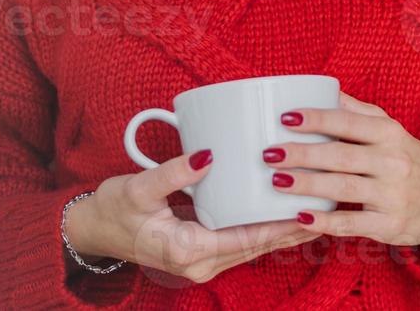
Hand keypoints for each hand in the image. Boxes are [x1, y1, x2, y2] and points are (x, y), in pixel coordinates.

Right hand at [65, 150, 318, 283]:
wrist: (92, 231)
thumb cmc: (112, 209)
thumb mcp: (138, 188)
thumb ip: (173, 174)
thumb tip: (207, 156)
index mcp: (187, 251)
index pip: (246, 240)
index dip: (279, 227)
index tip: (309, 212)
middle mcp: (200, 263)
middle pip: (257, 246)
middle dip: (291, 229)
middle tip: (327, 206)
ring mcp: (202, 261)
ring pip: (252, 247)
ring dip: (282, 231)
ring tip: (317, 210)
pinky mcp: (202, 252)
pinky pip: (241, 243)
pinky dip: (263, 230)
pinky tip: (283, 215)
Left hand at [262, 91, 419, 247]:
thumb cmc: (411, 159)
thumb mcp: (392, 130)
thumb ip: (358, 112)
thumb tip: (324, 89)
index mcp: (389, 134)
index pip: (348, 122)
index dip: (317, 119)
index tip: (285, 118)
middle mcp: (392, 162)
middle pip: (341, 156)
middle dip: (302, 154)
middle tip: (269, 153)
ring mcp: (392, 195)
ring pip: (343, 188)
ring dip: (307, 185)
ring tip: (276, 181)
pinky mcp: (391, 225)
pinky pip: (353, 223)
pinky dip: (326, 222)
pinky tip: (301, 216)